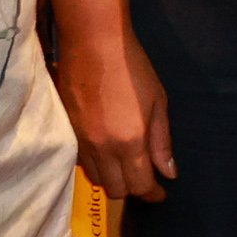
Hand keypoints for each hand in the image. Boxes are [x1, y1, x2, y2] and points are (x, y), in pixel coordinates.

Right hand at [52, 28, 174, 201]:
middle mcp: (102, 149)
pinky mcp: (67, 132)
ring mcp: (81, 141)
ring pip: (96, 178)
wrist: (92, 42)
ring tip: (125, 165)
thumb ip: (162, 142)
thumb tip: (169, 173)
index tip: (161, 192)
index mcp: (129, 142)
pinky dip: (96, 165)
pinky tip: (106, 150)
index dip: (152, 194)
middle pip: (115, 189)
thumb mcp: (158, 102)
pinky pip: (81, 162)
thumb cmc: (133, 68)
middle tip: (145, 177)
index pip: (139, 186)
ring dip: (113, 178)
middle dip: (133, 189)